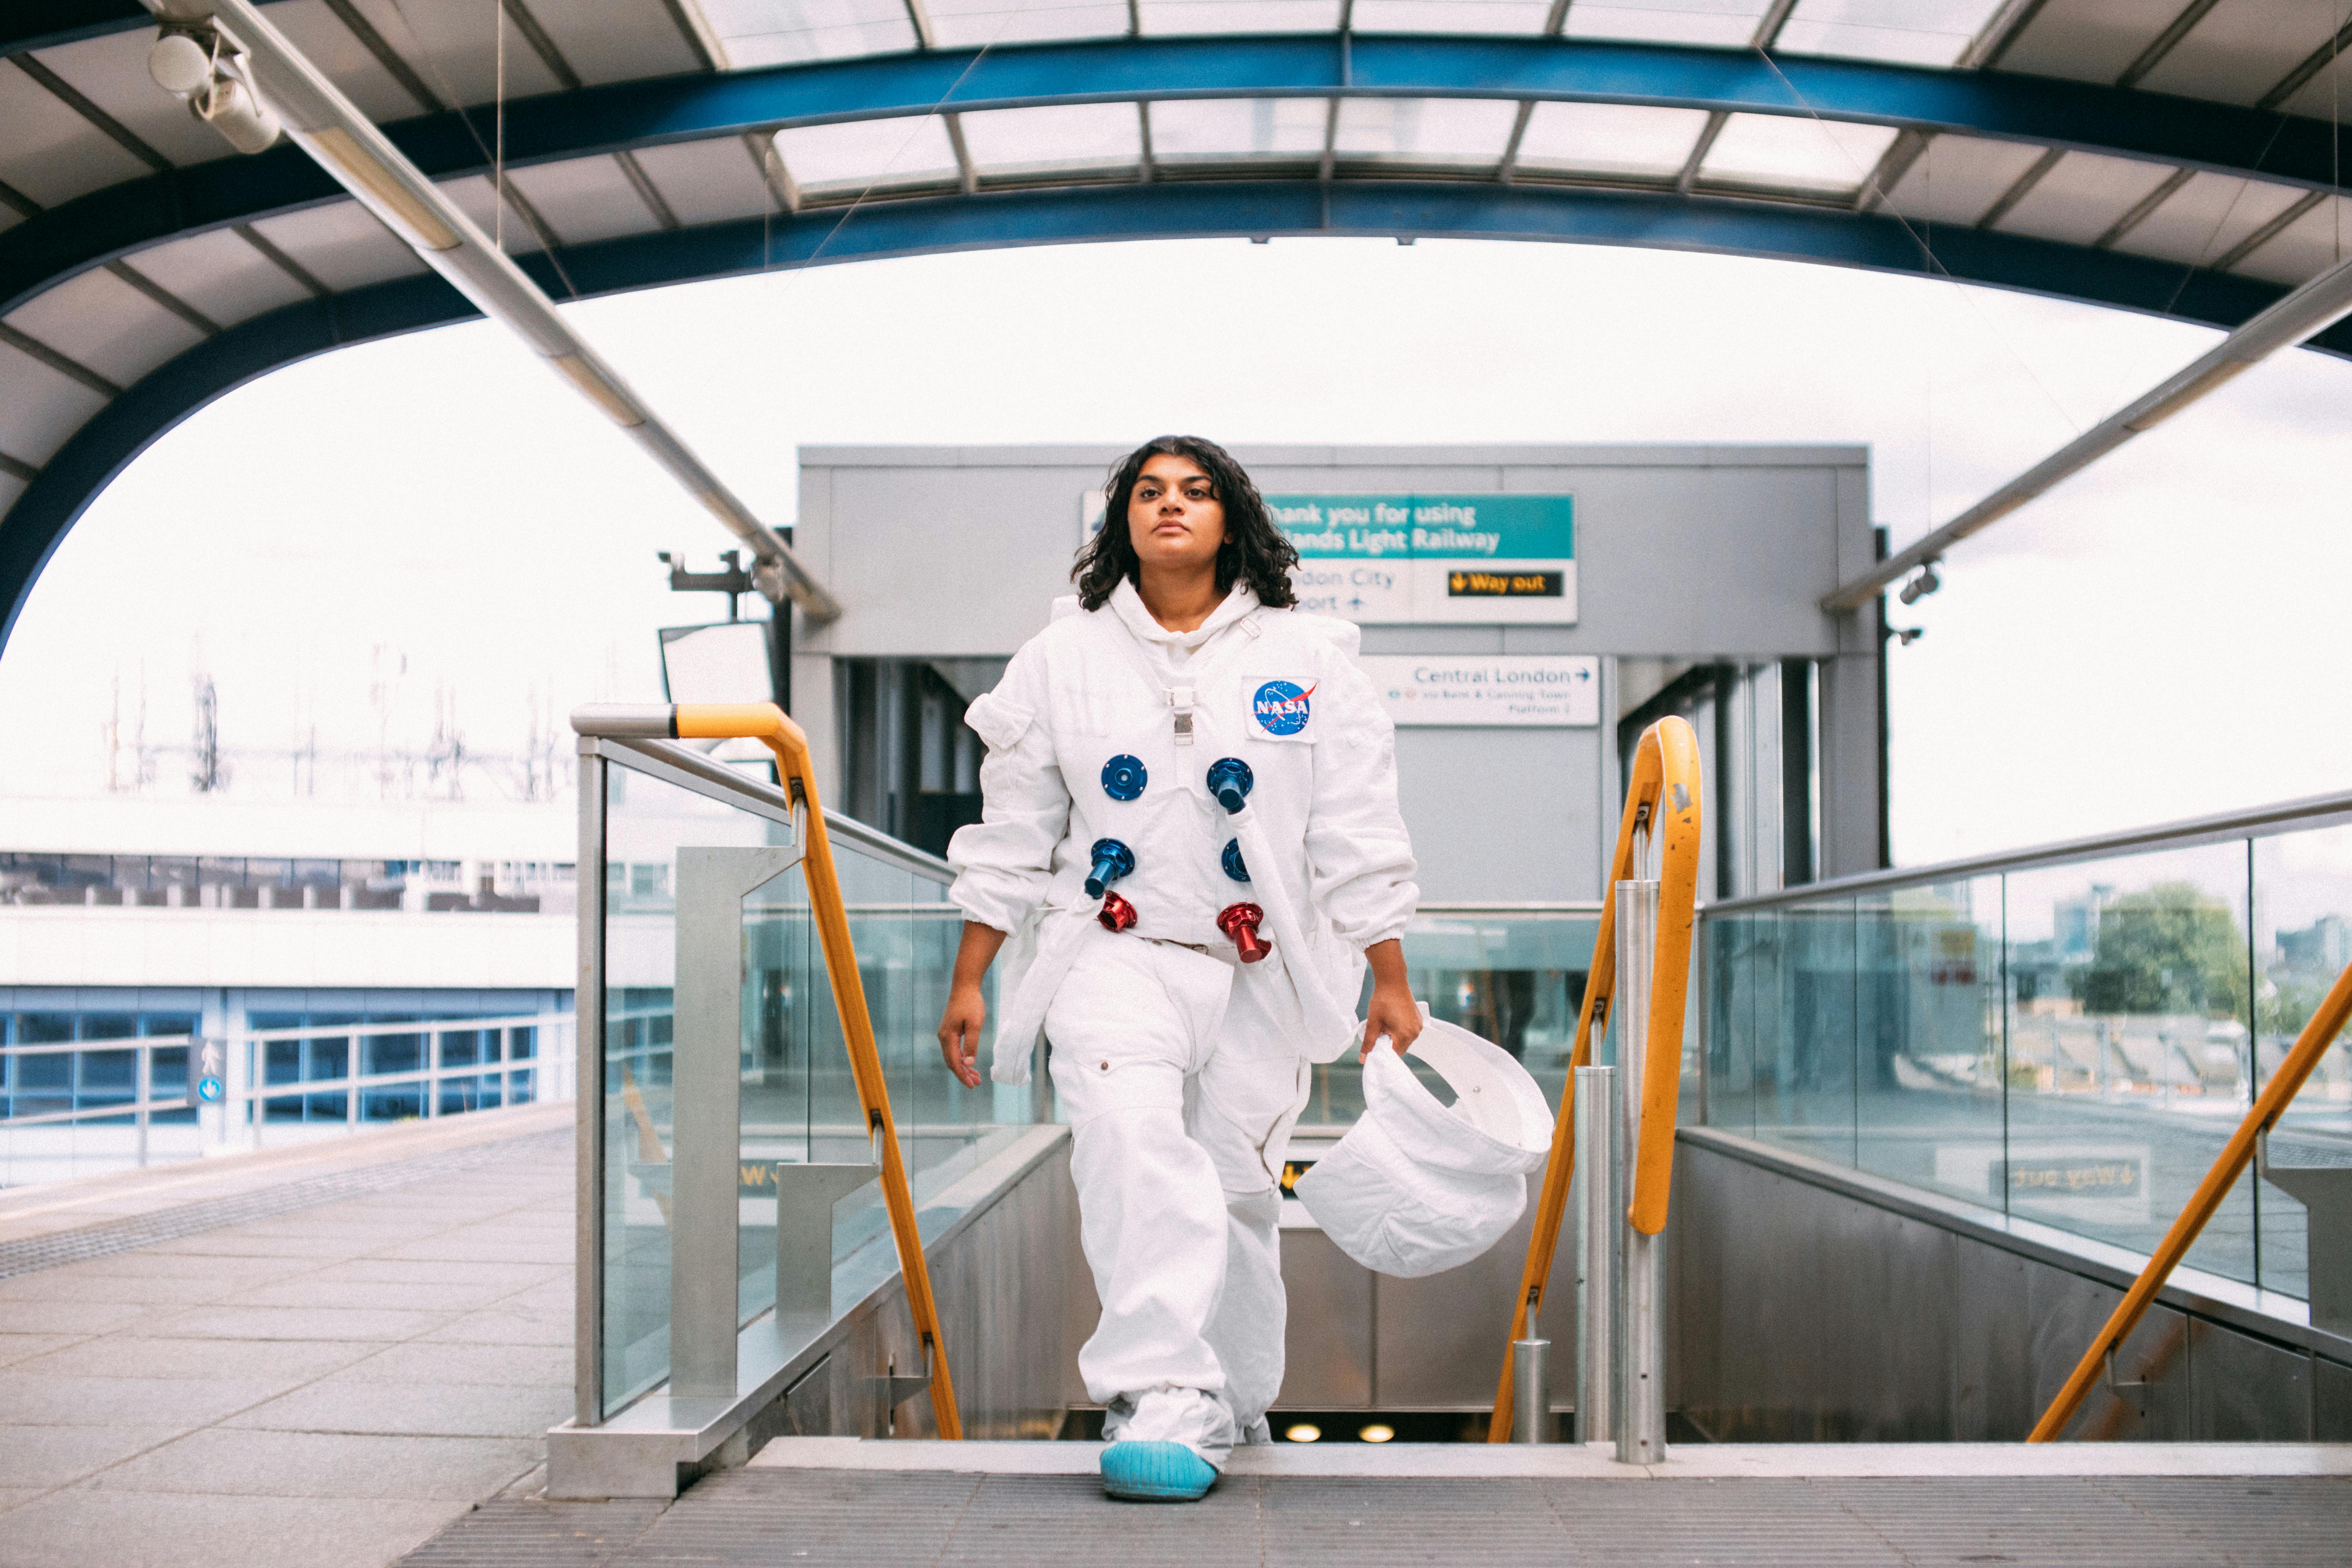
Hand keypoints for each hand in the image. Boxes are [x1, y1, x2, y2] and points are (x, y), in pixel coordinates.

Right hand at [937, 982, 986, 1087]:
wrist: (964, 986)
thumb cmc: (971, 1003)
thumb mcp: (975, 1024)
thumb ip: (971, 1044)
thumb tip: (968, 1063)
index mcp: (947, 1037)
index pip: (954, 1063)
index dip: (962, 1076)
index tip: (972, 1085)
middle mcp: (943, 1037)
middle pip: (952, 1062)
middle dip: (963, 1074)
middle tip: (977, 1083)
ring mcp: (945, 1034)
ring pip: (953, 1056)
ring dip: (963, 1067)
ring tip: (976, 1077)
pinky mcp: (950, 1030)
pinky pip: (954, 1049)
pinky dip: (962, 1058)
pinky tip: (970, 1063)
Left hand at [1358, 938, 1421, 1059]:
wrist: (1393, 982)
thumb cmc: (1382, 1000)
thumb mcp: (1373, 1022)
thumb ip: (1368, 1042)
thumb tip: (1363, 1059)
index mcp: (1404, 1035)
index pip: (1393, 1055)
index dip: (1382, 1054)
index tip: (1373, 1048)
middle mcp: (1415, 1033)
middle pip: (1400, 1049)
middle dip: (1388, 1046)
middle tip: (1377, 1035)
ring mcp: (1418, 1027)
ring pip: (1405, 1041)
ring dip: (1394, 1039)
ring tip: (1385, 1027)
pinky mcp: (1419, 1021)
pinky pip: (1409, 1033)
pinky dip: (1401, 1032)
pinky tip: (1392, 1022)